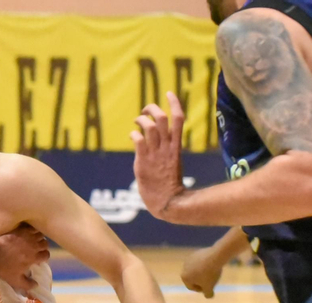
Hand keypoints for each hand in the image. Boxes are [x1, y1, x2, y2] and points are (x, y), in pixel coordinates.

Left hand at [0, 223, 48, 293]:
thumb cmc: (4, 269)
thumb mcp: (16, 281)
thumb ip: (27, 284)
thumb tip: (36, 285)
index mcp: (33, 257)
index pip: (46, 255)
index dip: (45, 257)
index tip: (40, 258)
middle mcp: (33, 246)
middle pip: (45, 243)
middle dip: (43, 246)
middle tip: (38, 248)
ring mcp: (26, 237)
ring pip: (39, 234)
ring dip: (38, 237)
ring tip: (34, 240)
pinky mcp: (19, 230)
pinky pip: (30, 227)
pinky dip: (31, 229)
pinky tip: (28, 232)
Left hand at [132, 92, 186, 221]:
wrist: (167, 201)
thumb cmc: (167, 184)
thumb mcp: (171, 162)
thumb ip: (164, 149)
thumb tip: (152, 140)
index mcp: (176, 146)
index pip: (179, 119)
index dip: (174, 103)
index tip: (169, 93)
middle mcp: (166, 147)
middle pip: (162, 118)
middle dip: (152, 109)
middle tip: (145, 110)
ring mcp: (155, 154)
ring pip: (150, 127)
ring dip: (140, 120)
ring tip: (137, 122)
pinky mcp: (143, 162)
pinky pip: (138, 140)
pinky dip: (134, 134)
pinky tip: (133, 136)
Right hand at [180, 246, 226, 297]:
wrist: (215, 257)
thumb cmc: (210, 274)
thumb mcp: (209, 288)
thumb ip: (208, 294)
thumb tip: (208, 296)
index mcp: (184, 277)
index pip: (191, 287)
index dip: (201, 289)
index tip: (209, 287)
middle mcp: (184, 268)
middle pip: (193, 278)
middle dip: (201, 280)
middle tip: (211, 280)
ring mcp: (189, 259)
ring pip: (196, 269)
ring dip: (203, 272)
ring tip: (213, 272)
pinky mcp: (196, 253)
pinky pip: (200, 262)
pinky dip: (205, 264)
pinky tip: (213, 265)